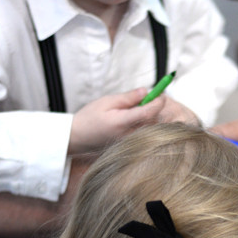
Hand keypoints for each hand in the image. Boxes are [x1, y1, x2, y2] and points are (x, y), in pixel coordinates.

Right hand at [69, 88, 199, 154]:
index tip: (161, 92)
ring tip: (134, 108)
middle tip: (146, 97)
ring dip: (149, 115)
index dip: (158, 101)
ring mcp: (130, 142)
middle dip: (154, 107)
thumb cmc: (89, 118)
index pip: (149, 112)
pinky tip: (133, 118)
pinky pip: (143, 133)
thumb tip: (146, 92)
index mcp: (122, 122)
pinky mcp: (129, 145)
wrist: (76, 137)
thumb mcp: (107, 101)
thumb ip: (128, 97)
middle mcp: (129, 135)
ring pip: (150, 127)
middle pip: (153, 120)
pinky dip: (143, 123)